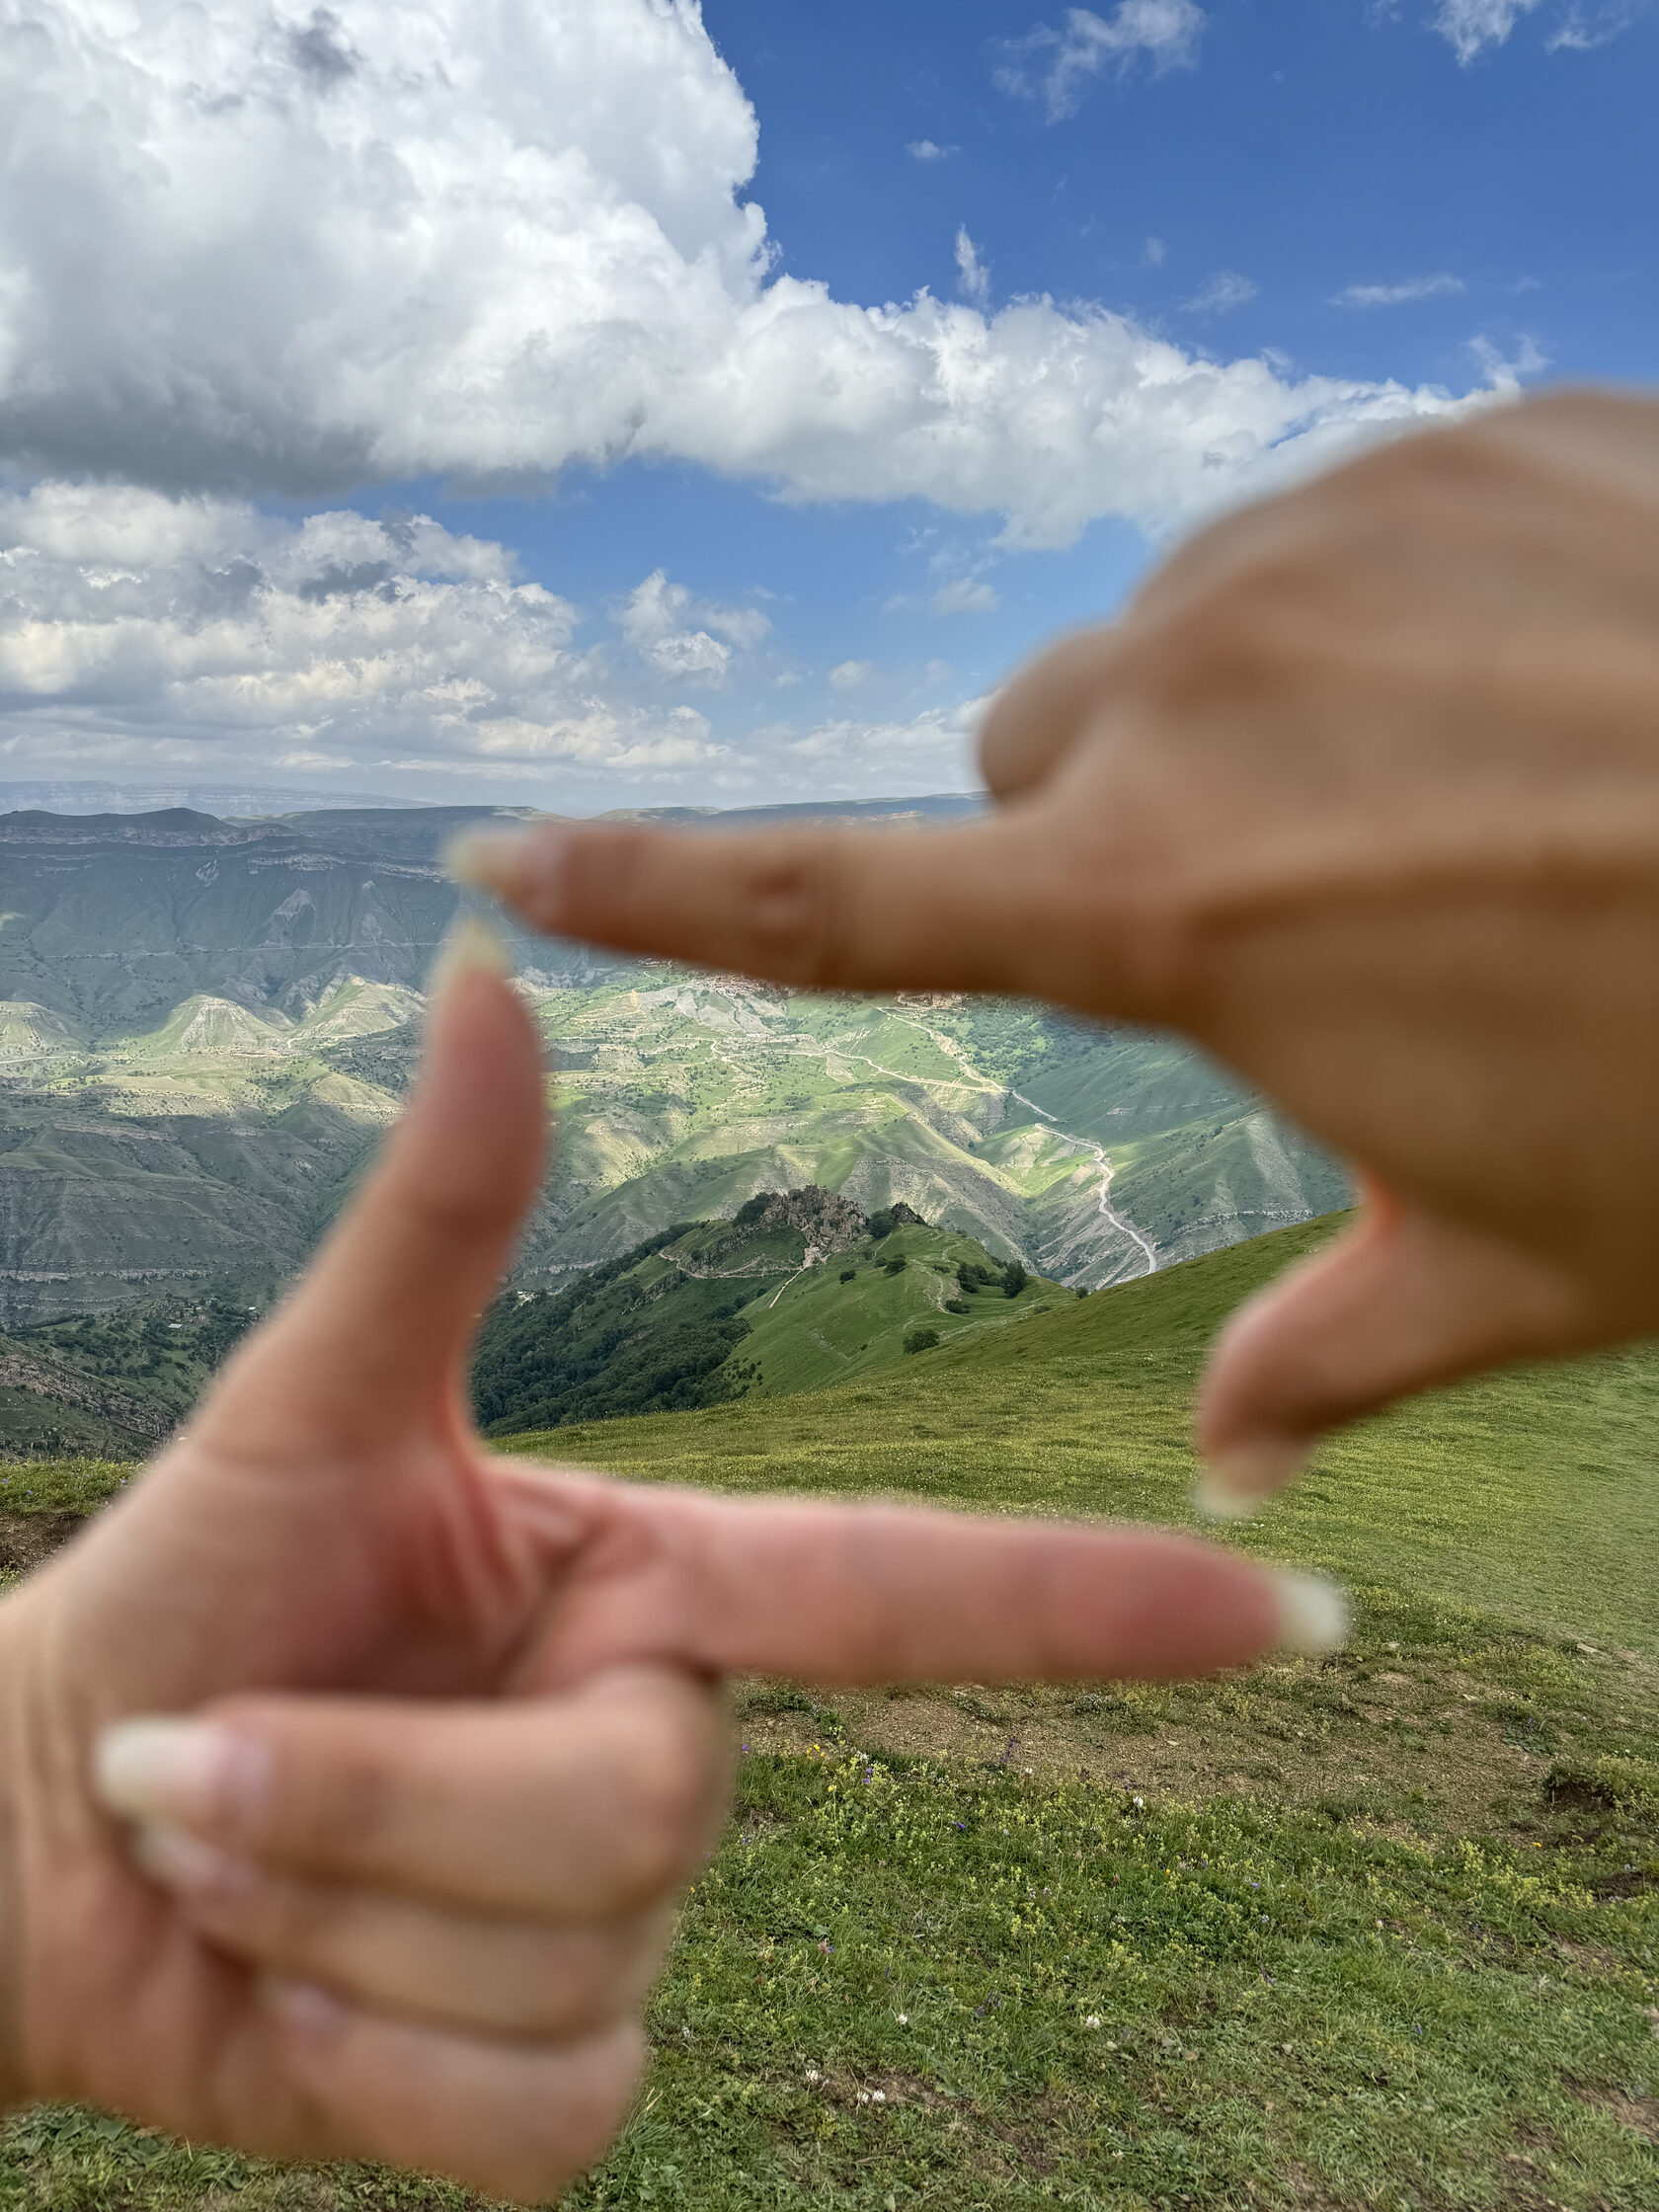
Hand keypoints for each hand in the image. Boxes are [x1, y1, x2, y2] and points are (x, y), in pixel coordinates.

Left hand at [0, 927, 1326, 2201]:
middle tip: (210, 1754)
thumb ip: (439, 1208)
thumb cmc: (181, 1591)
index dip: (1098, 1602)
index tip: (1288, 1610)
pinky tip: (282, 1998)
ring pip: (573, 1958)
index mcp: (656, 1588)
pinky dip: (359, 2060)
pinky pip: (529, 2110)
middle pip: (654, 1807)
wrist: (38, 1837)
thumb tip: (486, 968)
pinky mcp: (542, 2094)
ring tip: (224, 1833)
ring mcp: (615, 1940)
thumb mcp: (313, 1401)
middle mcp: (670, 1754)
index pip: (905, 1593)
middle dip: (390, 1786)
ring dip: (334, 1894)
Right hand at [449, 389, 1658, 1513]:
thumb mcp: (1534, 1261)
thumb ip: (1338, 1355)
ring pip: (1188, 632)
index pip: (833, 907)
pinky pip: (1348, 535)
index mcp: (1169, 909)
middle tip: (1281, 909)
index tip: (504, 855)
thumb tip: (1228, 1480)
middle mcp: (1202, 692)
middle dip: (1099, 828)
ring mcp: (1334, 536)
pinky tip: (1562, 689)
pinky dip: (1397, 613)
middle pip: (1033, 749)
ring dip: (1258, 715)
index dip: (656, 894)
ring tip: (1467, 800)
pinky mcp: (1472, 438)